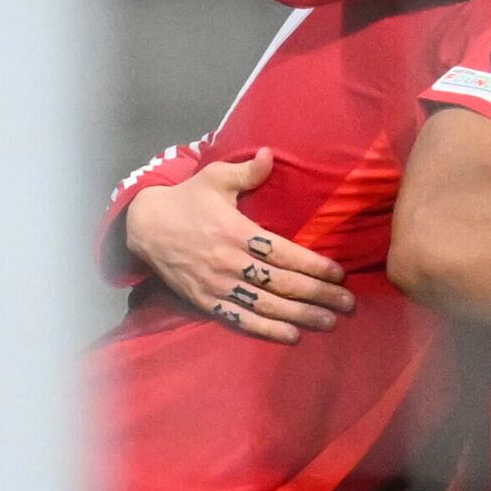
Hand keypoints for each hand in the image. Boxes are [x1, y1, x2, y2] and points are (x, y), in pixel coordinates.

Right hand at [123, 156, 349, 343]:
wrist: (142, 226)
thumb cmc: (186, 200)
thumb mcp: (214, 178)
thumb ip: (246, 171)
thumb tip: (271, 154)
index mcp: (235, 232)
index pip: (283, 253)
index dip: (314, 265)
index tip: (340, 274)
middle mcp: (228, 262)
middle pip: (281, 283)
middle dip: (317, 295)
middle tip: (348, 304)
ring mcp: (216, 285)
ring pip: (264, 305)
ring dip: (299, 316)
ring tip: (329, 322)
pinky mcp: (204, 301)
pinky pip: (238, 319)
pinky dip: (265, 330)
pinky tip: (291, 336)